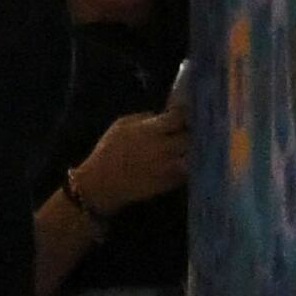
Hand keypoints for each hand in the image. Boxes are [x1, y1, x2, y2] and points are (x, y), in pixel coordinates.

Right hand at [75, 106, 191, 213]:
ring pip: (194, 153)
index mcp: (150, 131)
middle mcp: (164, 147)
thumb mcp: (120, 126)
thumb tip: (163, 115)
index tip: (185, 110)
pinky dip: (188, 163)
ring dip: (193, 148)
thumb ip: (144, 118)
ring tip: (191, 145)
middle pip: (191, 135)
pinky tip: (183, 159)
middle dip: (190, 131)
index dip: (184, 112)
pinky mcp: (172, 181)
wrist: (102, 184)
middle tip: (191, 128)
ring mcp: (170, 166)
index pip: (179, 116)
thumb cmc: (108, 152)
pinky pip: (189, 169)